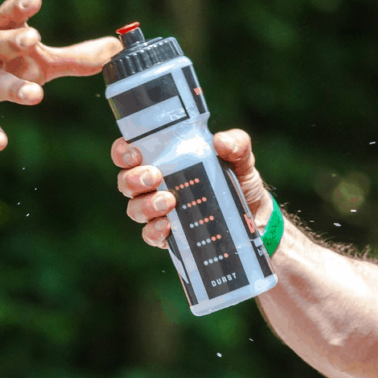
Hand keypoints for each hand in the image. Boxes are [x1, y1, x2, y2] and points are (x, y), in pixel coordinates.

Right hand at [0, 0, 122, 150]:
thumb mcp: (34, 60)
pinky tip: (0, 143)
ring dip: (13, 88)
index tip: (34, 0)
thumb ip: (74, 57)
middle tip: (34, 39)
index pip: (8, 15)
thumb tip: (115, 48)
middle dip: (14, 40)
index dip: (20, 7)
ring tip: (35, 95)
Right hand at [111, 129, 271, 248]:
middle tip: (155, 176)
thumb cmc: (238, 179)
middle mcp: (154, 186)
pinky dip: (154, 231)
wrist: (255, 216)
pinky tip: (167, 225)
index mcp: (162, 160)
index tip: (135, 153)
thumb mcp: (241, 157)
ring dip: (145, 205)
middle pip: (125, 182)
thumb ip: (235, 144)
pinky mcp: (169, 236)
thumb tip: (220, 142)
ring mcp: (159, 212)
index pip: (128, 153)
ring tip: (169, 201)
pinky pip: (150, 235)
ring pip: (134, 209)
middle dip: (134, 179)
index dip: (122, 152)